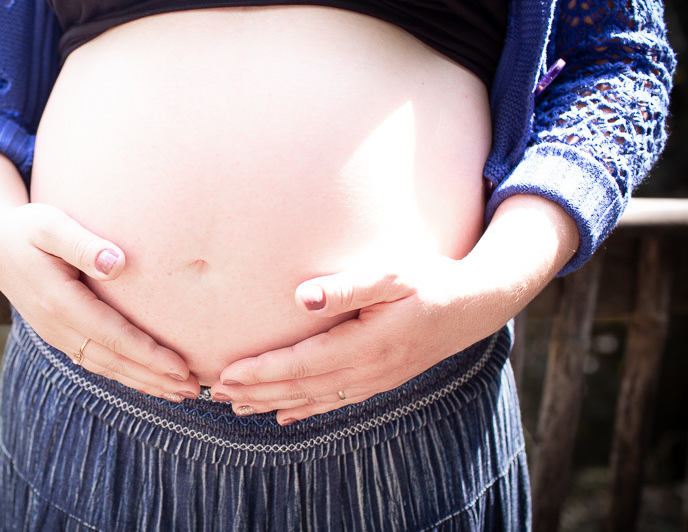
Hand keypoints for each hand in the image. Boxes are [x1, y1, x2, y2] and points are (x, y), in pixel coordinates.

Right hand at [0, 152, 199, 401]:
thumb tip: (119, 263)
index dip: (150, 355)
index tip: (183, 368)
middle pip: (114, 361)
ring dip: (144, 383)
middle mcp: (57, 326)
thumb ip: (83, 244)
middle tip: (195, 390)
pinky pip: (96, 362)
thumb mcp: (50, 225)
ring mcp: (56, 335)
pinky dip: (125, 374)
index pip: (114, 336)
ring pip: (106, 367)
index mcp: (59, 302)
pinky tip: (149, 381)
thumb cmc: (27, 228)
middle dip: (155, 379)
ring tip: (182, 393)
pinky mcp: (59, 334)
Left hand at [210, 193, 580, 424]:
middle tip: (214, 394)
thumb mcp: (391, 274)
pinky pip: (336, 401)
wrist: (477, 304)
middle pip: (301, 387)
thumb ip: (346, 287)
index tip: (227, 374)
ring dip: (274, 403)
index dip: (262, 371)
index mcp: (366, 345)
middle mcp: (369, 370)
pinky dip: (307, 409)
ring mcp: (376, 380)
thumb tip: (302, 298)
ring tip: (238, 407)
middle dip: (256, 391)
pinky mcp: (382, 379)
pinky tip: (286, 416)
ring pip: (315, 399)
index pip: (301, 364)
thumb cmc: (430, 279)